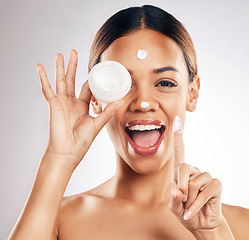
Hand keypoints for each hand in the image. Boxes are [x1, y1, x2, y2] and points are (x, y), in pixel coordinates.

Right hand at [37, 50, 122, 168]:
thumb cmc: (82, 141)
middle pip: (72, 79)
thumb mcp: (97, 124)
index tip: (97, 71)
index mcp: (82, 106)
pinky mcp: (53, 104)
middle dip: (73, 66)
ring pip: (61, 80)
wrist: (68, 152)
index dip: (92, 80)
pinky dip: (43, 78)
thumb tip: (120, 101)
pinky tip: (39, 67)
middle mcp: (71, 102)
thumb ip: (107, 112)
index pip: (87, 88)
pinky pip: (47, 89)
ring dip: (60, 67)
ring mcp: (62, 102)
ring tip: (60, 54)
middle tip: (73, 52)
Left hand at [169, 118, 222, 231]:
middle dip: (180, 187)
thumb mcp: (175, 208)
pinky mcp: (216, 185)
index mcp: (181, 173)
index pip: (180, 152)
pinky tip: (192, 212)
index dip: (178, 137)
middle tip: (182, 200)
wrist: (201, 224)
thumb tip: (177, 191)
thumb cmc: (185, 212)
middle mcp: (194, 171)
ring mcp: (206, 177)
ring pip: (193, 183)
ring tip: (191, 205)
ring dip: (189, 199)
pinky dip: (195, 205)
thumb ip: (174, 199)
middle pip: (183, 168)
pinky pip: (204, 192)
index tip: (177, 121)